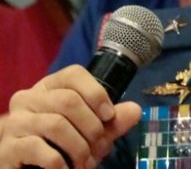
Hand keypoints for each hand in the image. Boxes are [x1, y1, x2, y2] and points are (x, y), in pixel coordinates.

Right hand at [0, 65, 140, 168]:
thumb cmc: (62, 147)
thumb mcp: (91, 133)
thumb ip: (113, 122)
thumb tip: (135, 110)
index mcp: (49, 88)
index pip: (73, 74)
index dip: (96, 93)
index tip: (110, 116)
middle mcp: (27, 99)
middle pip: (68, 100)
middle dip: (92, 127)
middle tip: (100, 148)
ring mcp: (14, 122)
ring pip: (56, 124)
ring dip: (79, 147)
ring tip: (86, 162)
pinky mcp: (7, 147)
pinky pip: (37, 147)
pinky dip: (59, 162)